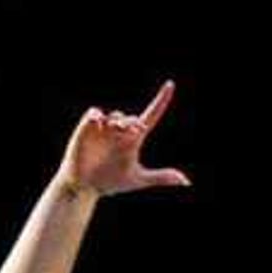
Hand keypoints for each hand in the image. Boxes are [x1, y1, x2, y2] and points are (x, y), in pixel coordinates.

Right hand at [57, 81, 190, 197]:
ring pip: (115, 115)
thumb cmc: (111, 181)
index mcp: (134, 139)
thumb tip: (186, 181)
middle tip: (134, 131)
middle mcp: (120, 131)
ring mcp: (103, 129)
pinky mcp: (87, 128)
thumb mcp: (138, 179)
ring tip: (116, 130)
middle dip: (132, 123)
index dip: (161, 100)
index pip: (151, 115)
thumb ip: (160, 177)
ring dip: (118, 121)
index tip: (170, 85)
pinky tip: (99, 123)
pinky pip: (94, 113)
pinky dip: (97, 116)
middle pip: (131, 118)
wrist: (85, 187)